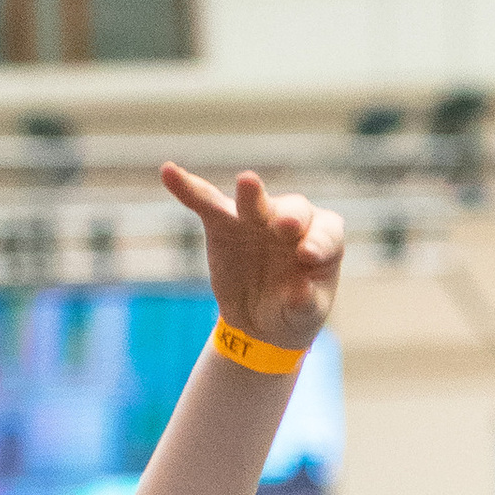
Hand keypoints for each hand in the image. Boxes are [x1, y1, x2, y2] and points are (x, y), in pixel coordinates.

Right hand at [160, 164, 342, 355]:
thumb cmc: (292, 312)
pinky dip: (187, 188)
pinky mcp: (223, 224)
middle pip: (293, 210)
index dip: (320, 242)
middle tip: (286, 226)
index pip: (326, 232)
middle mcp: (293, 221)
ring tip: (247, 181)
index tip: (308, 256)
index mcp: (323, 239)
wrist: (260, 321)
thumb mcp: (305, 315)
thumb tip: (300, 293)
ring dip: (249, 193)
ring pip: (252, 202)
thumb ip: (305, 303)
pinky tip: (169, 172)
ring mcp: (255, 219)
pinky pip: (205, 203)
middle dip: (289, 217)